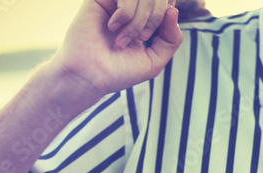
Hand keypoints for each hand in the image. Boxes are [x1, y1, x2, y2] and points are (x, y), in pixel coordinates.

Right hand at [47, 0, 182, 100]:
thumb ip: (171, 39)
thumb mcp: (154, 61)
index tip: (150, 35)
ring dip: (139, 18)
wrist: (89, 75)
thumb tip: (173, 10)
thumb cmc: (118, 72)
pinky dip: (126, 12)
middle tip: (142, 37)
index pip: (164, 3)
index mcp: (142, 20)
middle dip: (154, 17)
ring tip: (124, 38)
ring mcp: (115, 2)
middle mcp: (129, 8)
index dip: (165, 13)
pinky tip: (113, 27)